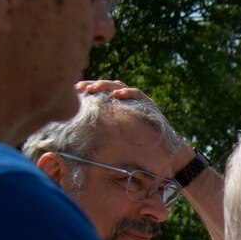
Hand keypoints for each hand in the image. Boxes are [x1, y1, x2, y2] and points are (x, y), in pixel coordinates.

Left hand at [76, 80, 195, 165]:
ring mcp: (138, 102)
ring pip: (119, 86)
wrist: (167, 154)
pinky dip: (127, 92)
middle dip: (91, 85)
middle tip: (78, 88)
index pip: (99, 95)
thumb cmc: (141, 151)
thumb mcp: (118, 142)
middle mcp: (126, 102)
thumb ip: (106, 136)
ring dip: (105, 86)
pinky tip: (117, 94)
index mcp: (116, 108)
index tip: (73, 93)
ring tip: (93, 88)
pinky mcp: (149, 105)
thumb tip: (82, 140)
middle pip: (106, 87)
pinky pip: (137, 94)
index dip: (86, 91)